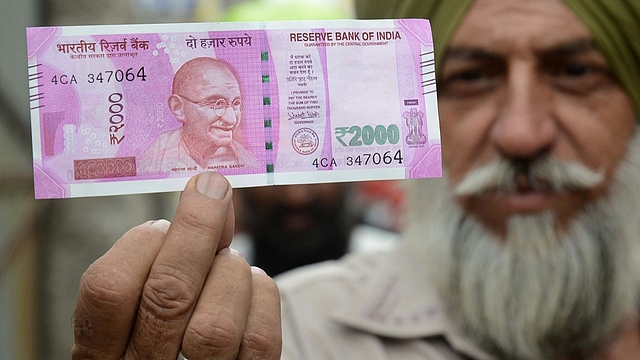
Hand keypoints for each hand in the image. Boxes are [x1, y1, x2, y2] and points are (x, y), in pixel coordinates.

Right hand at [72, 172, 281, 359]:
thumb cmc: (164, 333)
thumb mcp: (140, 304)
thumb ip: (165, 256)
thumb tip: (209, 194)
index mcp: (103, 352)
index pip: (106, 289)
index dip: (139, 244)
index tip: (161, 221)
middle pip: (169, 296)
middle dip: (196, 229)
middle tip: (214, 187)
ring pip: (217, 323)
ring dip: (229, 271)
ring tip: (225, 263)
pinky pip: (259, 337)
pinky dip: (259, 295)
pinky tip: (248, 288)